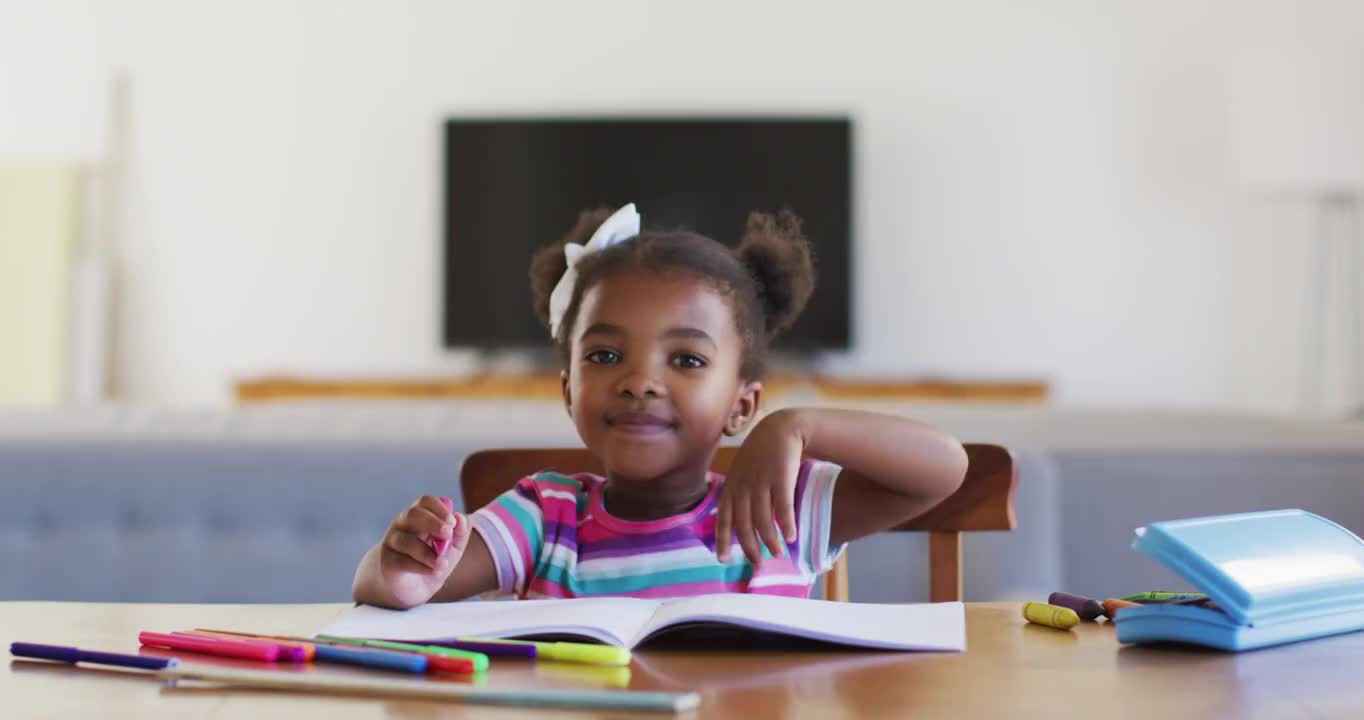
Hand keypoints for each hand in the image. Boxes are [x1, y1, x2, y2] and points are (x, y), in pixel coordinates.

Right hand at [377, 495, 470, 606]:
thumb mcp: (453, 547)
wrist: (414, 587)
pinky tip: (434, 572)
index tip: (452, 522)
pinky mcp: (387, 562)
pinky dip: (420, 567)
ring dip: (427, 552)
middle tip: (447, 533)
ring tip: (442, 564)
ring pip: (406, 541)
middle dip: (432, 522)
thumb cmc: (433, 560)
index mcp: (420, 516)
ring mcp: (392, 542)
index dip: (439, 508)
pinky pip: (401, 561)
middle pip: (413, 514)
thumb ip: (460, 532)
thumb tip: (460, 516)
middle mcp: (403, 524)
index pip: (426, 502)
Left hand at [715, 409, 804, 565]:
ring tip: (778, 553)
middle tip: (758, 564)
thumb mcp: (743, 472)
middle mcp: (743, 486)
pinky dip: (786, 524)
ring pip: (763, 520)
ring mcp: (761, 482)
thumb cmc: (762, 454)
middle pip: (744, 524)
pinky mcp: (781, 478)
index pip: (723, 518)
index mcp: (732, 486)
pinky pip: (783, 508)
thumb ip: (739, 494)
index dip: (722, 540)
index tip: (723, 560)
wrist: (781, 429)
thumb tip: (739, 523)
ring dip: (770, 540)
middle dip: (750, 547)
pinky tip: (791, 536)